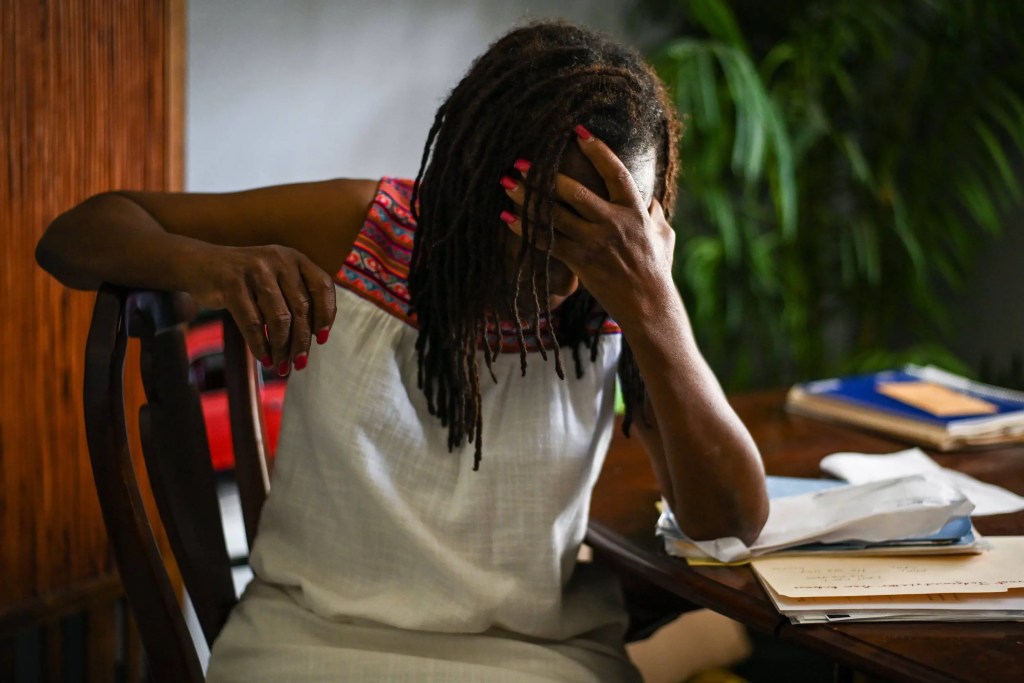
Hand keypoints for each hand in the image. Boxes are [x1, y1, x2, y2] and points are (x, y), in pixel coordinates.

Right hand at [184, 243, 336, 374]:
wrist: (200, 264)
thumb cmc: (246, 279)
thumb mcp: (275, 277)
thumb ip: (296, 296)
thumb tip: (316, 336)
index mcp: (295, 258)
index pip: (322, 286)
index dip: (326, 314)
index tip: (322, 339)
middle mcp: (279, 260)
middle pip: (301, 308)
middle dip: (302, 341)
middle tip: (300, 363)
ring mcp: (255, 270)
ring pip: (279, 318)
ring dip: (282, 348)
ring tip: (282, 366)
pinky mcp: (232, 284)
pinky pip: (253, 323)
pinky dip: (260, 346)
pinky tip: (265, 359)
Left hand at [500, 129, 674, 324]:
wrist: (649, 305)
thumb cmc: (658, 270)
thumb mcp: (665, 236)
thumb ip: (655, 213)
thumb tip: (650, 199)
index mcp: (635, 211)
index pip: (615, 172)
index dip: (597, 150)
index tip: (577, 131)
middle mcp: (613, 223)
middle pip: (574, 192)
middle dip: (546, 174)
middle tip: (523, 161)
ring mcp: (595, 243)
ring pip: (555, 215)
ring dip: (528, 199)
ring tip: (507, 183)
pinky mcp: (581, 262)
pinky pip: (547, 242)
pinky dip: (525, 230)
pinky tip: (507, 219)